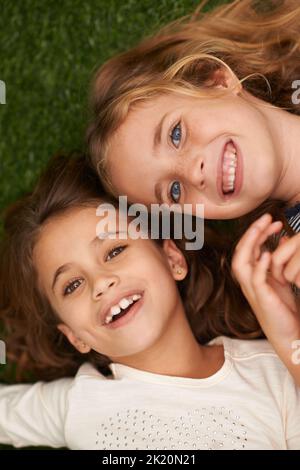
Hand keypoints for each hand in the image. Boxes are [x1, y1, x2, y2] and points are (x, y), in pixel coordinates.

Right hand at [231, 213, 299, 377]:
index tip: (272, 220)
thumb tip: (282, 239)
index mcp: (251, 275)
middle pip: (241, 250)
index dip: (257, 232)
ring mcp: (252, 290)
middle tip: (267, 217)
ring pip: (242, 262)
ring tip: (263, 228)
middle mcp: (248, 281)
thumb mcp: (281, 280)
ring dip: (251, 243)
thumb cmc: (283, 309)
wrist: (288, 334)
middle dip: (252, 231)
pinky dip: (260, 265)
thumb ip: (278, 261)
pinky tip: (268, 254)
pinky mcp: (262, 299)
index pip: (248, 248)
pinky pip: (255, 279)